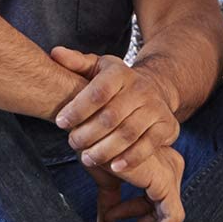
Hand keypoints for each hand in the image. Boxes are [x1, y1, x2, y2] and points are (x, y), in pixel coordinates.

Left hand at [51, 47, 179, 180]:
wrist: (156, 89)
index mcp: (121, 73)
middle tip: (72, 143)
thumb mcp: (99, 69)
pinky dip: (131, 158)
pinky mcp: (167, 126)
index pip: (99, 91)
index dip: (77, 109)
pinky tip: (115, 167)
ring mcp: (156, 108)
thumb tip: (55, 53)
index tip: (60, 122)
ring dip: (104, 150)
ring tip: (87, 158)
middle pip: (111, 117)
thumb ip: (76, 63)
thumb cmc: (117, 84)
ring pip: (128, 133)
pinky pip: (149, 145)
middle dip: (87, 134)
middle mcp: (142, 89)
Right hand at [87, 143, 184, 221]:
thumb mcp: (107, 179)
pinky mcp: (166, 183)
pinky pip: (172, 218)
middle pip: (161, 211)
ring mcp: (171, 175)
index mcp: (159, 165)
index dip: (135, 221)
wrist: (95, 137)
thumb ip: (109, 200)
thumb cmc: (99, 150)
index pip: (153, 202)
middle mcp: (170, 168)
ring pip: (168, 219)